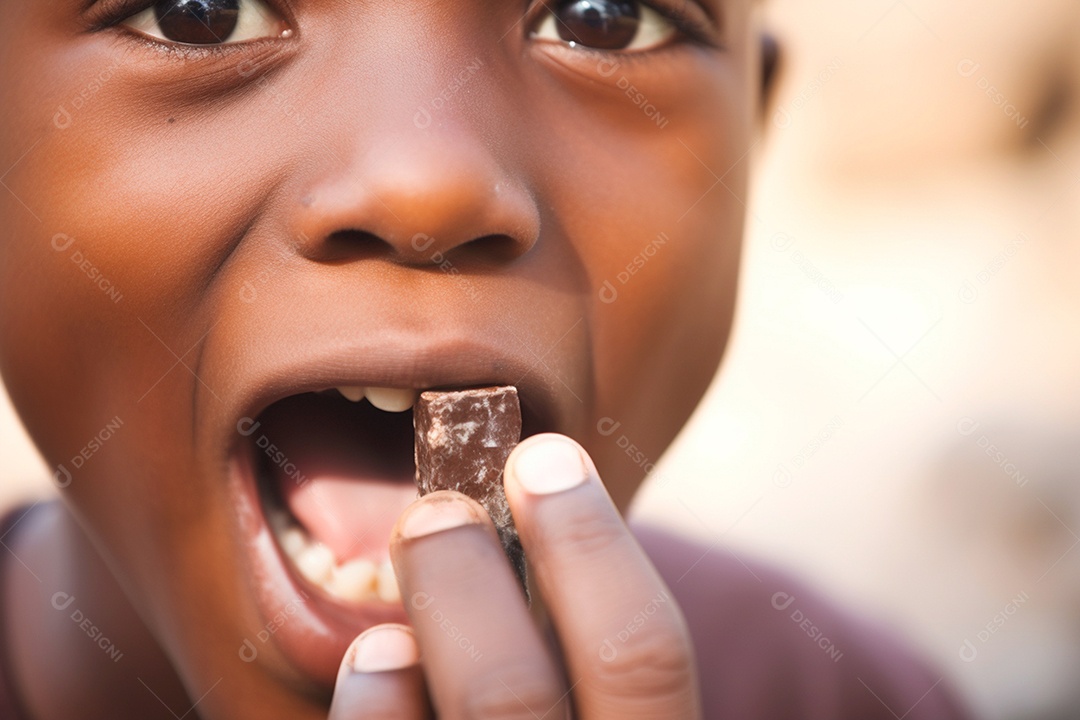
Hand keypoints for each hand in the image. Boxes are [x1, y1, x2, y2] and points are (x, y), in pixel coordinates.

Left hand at [328, 433, 700, 718]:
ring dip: (413, 643)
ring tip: (396, 594)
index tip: (542, 457)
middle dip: (468, 578)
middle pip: (516, 696)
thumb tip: (530, 537)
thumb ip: (595, 678)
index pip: (647, 657)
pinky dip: (373, 718)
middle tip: (435, 507)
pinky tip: (371, 667)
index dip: (593, 544)